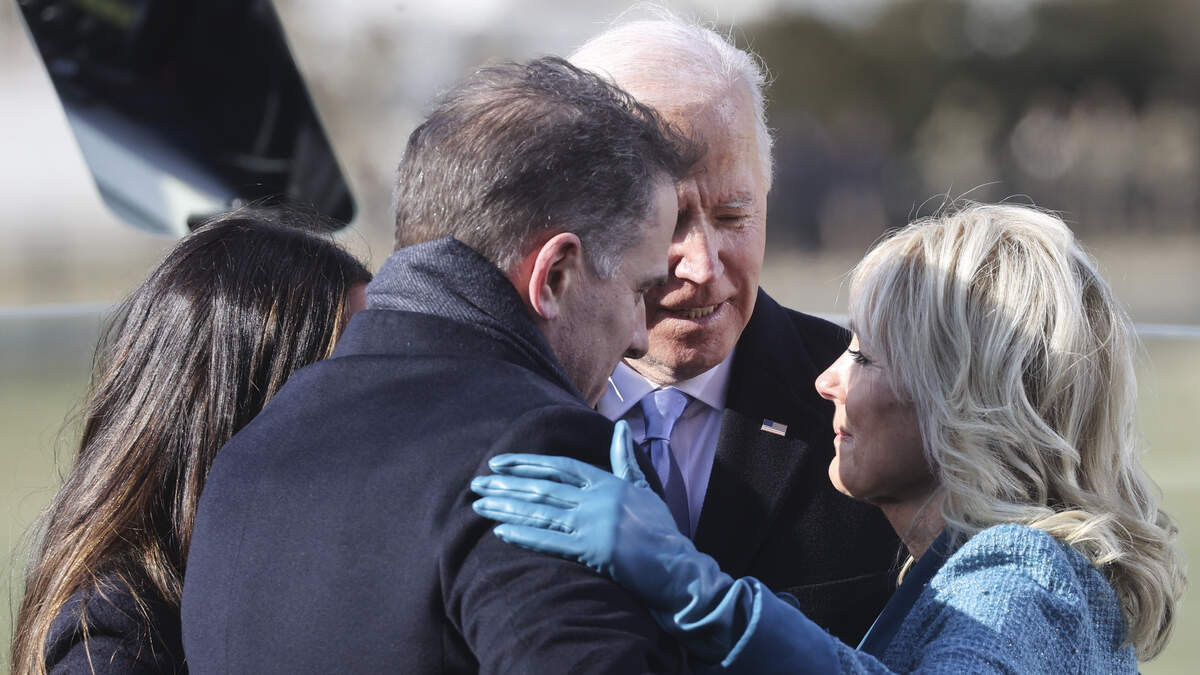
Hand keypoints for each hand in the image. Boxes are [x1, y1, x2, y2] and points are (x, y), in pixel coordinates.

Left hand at [470, 421, 704, 609]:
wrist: (677, 569)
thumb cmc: (660, 532)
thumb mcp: (644, 490)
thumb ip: (625, 461)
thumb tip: (620, 428)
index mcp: (607, 482)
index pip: (559, 466)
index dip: (526, 463)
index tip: (498, 464)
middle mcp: (597, 499)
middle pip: (542, 487)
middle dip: (506, 486)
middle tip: (476, 484)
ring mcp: (594, 524)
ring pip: (541, 511)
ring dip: (506, 508)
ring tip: (479, 506)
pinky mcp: (593, 551)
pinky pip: (551, 541)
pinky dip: (524, 535)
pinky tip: (500, 532)